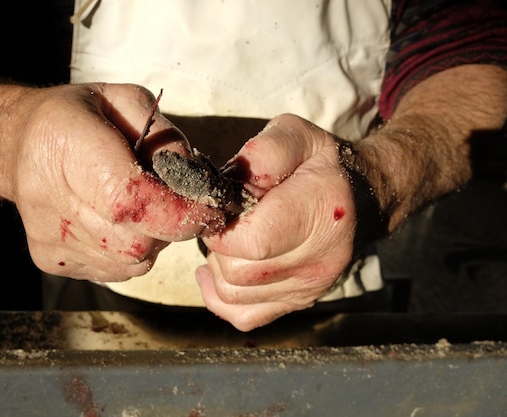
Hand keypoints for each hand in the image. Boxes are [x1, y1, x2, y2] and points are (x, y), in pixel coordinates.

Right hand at [9, 83, 227, 279]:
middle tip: (175, 202)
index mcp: (66, 146)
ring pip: (128, 263)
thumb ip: (166, 137)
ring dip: (153, 241)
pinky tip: (120, 224)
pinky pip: (114, 272)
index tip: (210, 209)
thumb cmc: (80, 118)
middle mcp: (48, 198)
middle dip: (170, 227)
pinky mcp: (50, 261)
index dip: (176, 212)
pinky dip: (132, 253)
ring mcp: (47, 237)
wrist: (18, 144)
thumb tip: (198, 183)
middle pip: (133, 241)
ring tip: (143, 209)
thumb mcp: (127, 101)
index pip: (127, 200)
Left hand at [196, 114, 355, 330]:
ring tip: (233, 239)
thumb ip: (262, 152)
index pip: (251, 241)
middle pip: (237, 272)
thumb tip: (228, 186)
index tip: (222, 207)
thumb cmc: (321, 164)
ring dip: (219, 267)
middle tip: (229, 221)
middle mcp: (319, 260)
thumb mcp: (296, 136)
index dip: (222, 225)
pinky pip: (244, 316)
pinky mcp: (299, 303)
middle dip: (219, 244)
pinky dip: (221, 296)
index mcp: (321, 213)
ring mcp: (310, 288)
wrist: (363, 197)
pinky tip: (220, 270)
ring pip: (233, 295)